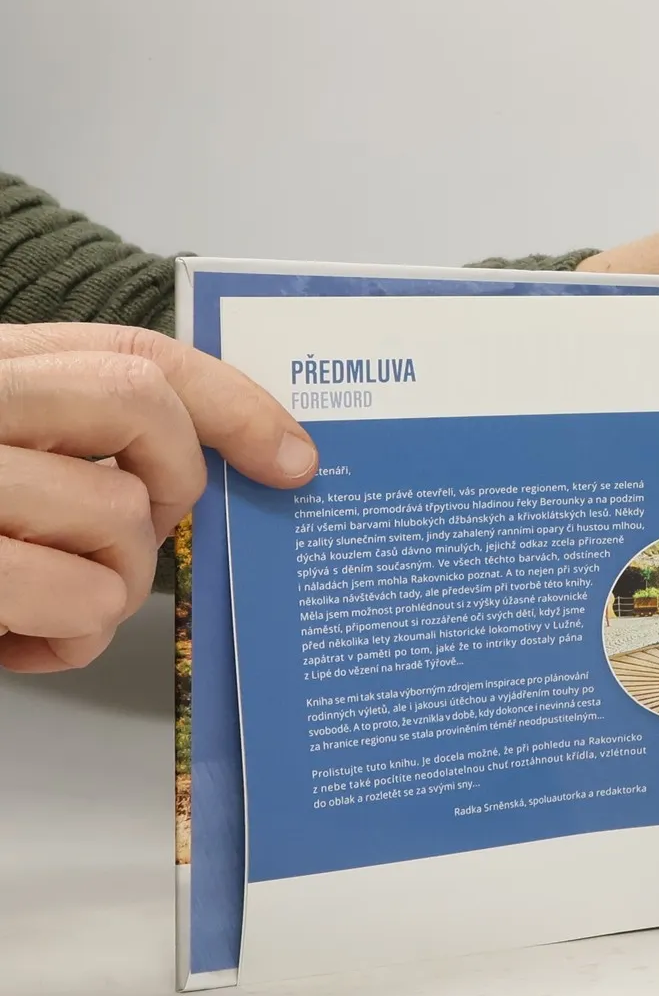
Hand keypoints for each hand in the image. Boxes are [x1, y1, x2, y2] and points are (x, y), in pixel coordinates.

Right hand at [0, 326, 317, 672]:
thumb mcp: (7, 452)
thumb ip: (76, 441)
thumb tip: (224, 472)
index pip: (134, 353)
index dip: (232, 402)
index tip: (293, 457)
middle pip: (137, 408)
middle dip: (171, 485)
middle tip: (141, 532)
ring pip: (116, 516)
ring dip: (112, 583)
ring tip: (56, 601)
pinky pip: (70, 601)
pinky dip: (69, 639)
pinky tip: (23, 643)